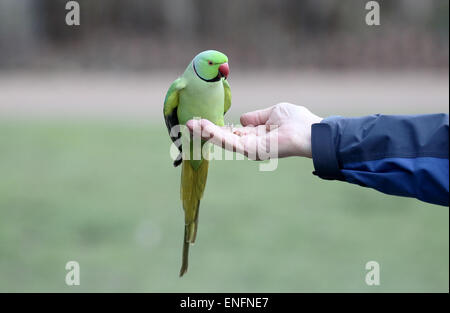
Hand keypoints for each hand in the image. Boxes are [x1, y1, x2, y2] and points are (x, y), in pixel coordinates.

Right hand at [186, 103, 322, 159]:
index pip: (230, 132)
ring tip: (190, 125)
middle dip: (205, 131)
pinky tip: (203, 128)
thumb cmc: (297, 121)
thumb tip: (242, 119)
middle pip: (223, 138)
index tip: (200, 121)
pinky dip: (215, 135)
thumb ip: (256, 116)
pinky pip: (229, 142)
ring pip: (223, 141)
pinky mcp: (251, 151)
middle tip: (188, 124)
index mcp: (254, 135)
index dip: (216, 127)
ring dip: (206, 133)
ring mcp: (250, 149)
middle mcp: (250, 144)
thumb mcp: (273, 113)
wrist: (310, 132)